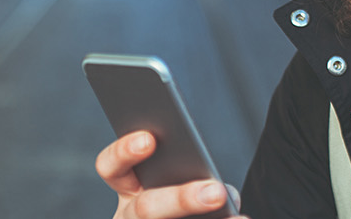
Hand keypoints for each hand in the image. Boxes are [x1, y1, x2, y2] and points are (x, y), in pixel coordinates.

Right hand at [95, 131, 245, 218]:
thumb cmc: (186, 205)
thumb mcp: (181, 185)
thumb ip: (197, 177)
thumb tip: (224, 193)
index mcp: (129, 190)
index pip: (112, 168)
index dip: (124, 152)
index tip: (149, 139)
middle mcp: (130, 217)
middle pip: (145, 209)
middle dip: (181, 200)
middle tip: (216, 193)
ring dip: (201, 217)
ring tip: (237, 218)